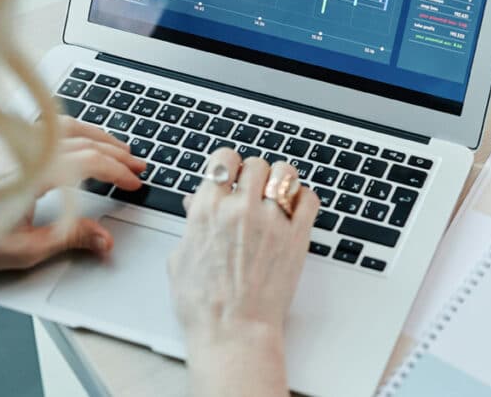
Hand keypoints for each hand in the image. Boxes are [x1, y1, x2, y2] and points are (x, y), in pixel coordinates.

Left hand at [0, 118, 145, 270]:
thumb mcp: (23, 249)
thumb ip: (70, 240)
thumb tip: (105, 239)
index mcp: (33, 173)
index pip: (88, 162)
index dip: (116, 171)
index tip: (133, 184)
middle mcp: (26, 151)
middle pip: (83, 141)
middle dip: (117, 153)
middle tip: (138, 167)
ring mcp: (16, 145)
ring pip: (68, 126)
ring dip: (100, 136)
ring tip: (120, 149)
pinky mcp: (9, 147)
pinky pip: (50, 126)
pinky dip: (76, 130)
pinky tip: (84, 139)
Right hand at [169, 149, 318, 394]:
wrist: (234, 331)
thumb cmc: (204, 304)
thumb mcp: (181, 259)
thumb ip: (192, 223)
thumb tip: (197, 202)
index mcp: (208, 210)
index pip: (223, 159)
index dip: (227, 163)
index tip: (230, 172)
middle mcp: (241, 209)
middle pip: (255, 163)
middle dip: (252, 173)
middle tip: (251, 189)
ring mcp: (273, 221)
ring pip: (285, 173)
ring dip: (279, 179)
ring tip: (275, 194)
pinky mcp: (298, 235)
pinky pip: (309, 198)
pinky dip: (303, 198)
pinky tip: (294, 208)